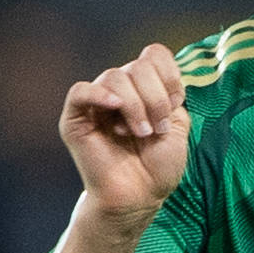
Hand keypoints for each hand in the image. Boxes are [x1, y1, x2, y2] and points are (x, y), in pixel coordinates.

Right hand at [61, 45, 191, 228]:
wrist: (137, 198)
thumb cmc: (157, 168)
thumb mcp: (178, 125)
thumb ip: (171, 95)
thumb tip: (162, 77)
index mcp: (144, 88)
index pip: (154, 54)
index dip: (169, 75)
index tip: (176, 104)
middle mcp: (120, 90)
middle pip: (138, 66)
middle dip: (155, 97)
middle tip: (157, 128)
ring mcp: (96, 103)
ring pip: (115, 77)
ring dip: (136, 105)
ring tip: (142, 133)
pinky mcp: (75, 120)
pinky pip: (80, 92)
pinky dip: (98, 94)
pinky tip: (114, 106)